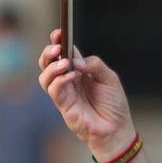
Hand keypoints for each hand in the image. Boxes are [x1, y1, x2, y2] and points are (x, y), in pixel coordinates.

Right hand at [37, 30, 135, 161]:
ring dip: (52, 67)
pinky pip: (54, 90)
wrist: (116, 130)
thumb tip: (76, 60)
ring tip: (64, 63)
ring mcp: (64, 94)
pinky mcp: (63, 106)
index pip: (64, 53)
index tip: (58, 32)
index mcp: (79, 71)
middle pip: (48, 63)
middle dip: (48, 52)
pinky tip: (71, 76)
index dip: (58, 42)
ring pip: (45, 77)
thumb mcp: (109, 78)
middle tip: (57, 46)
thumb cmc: (114, 105)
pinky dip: (59, 80)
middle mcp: (69, 81)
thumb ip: (94, 64)